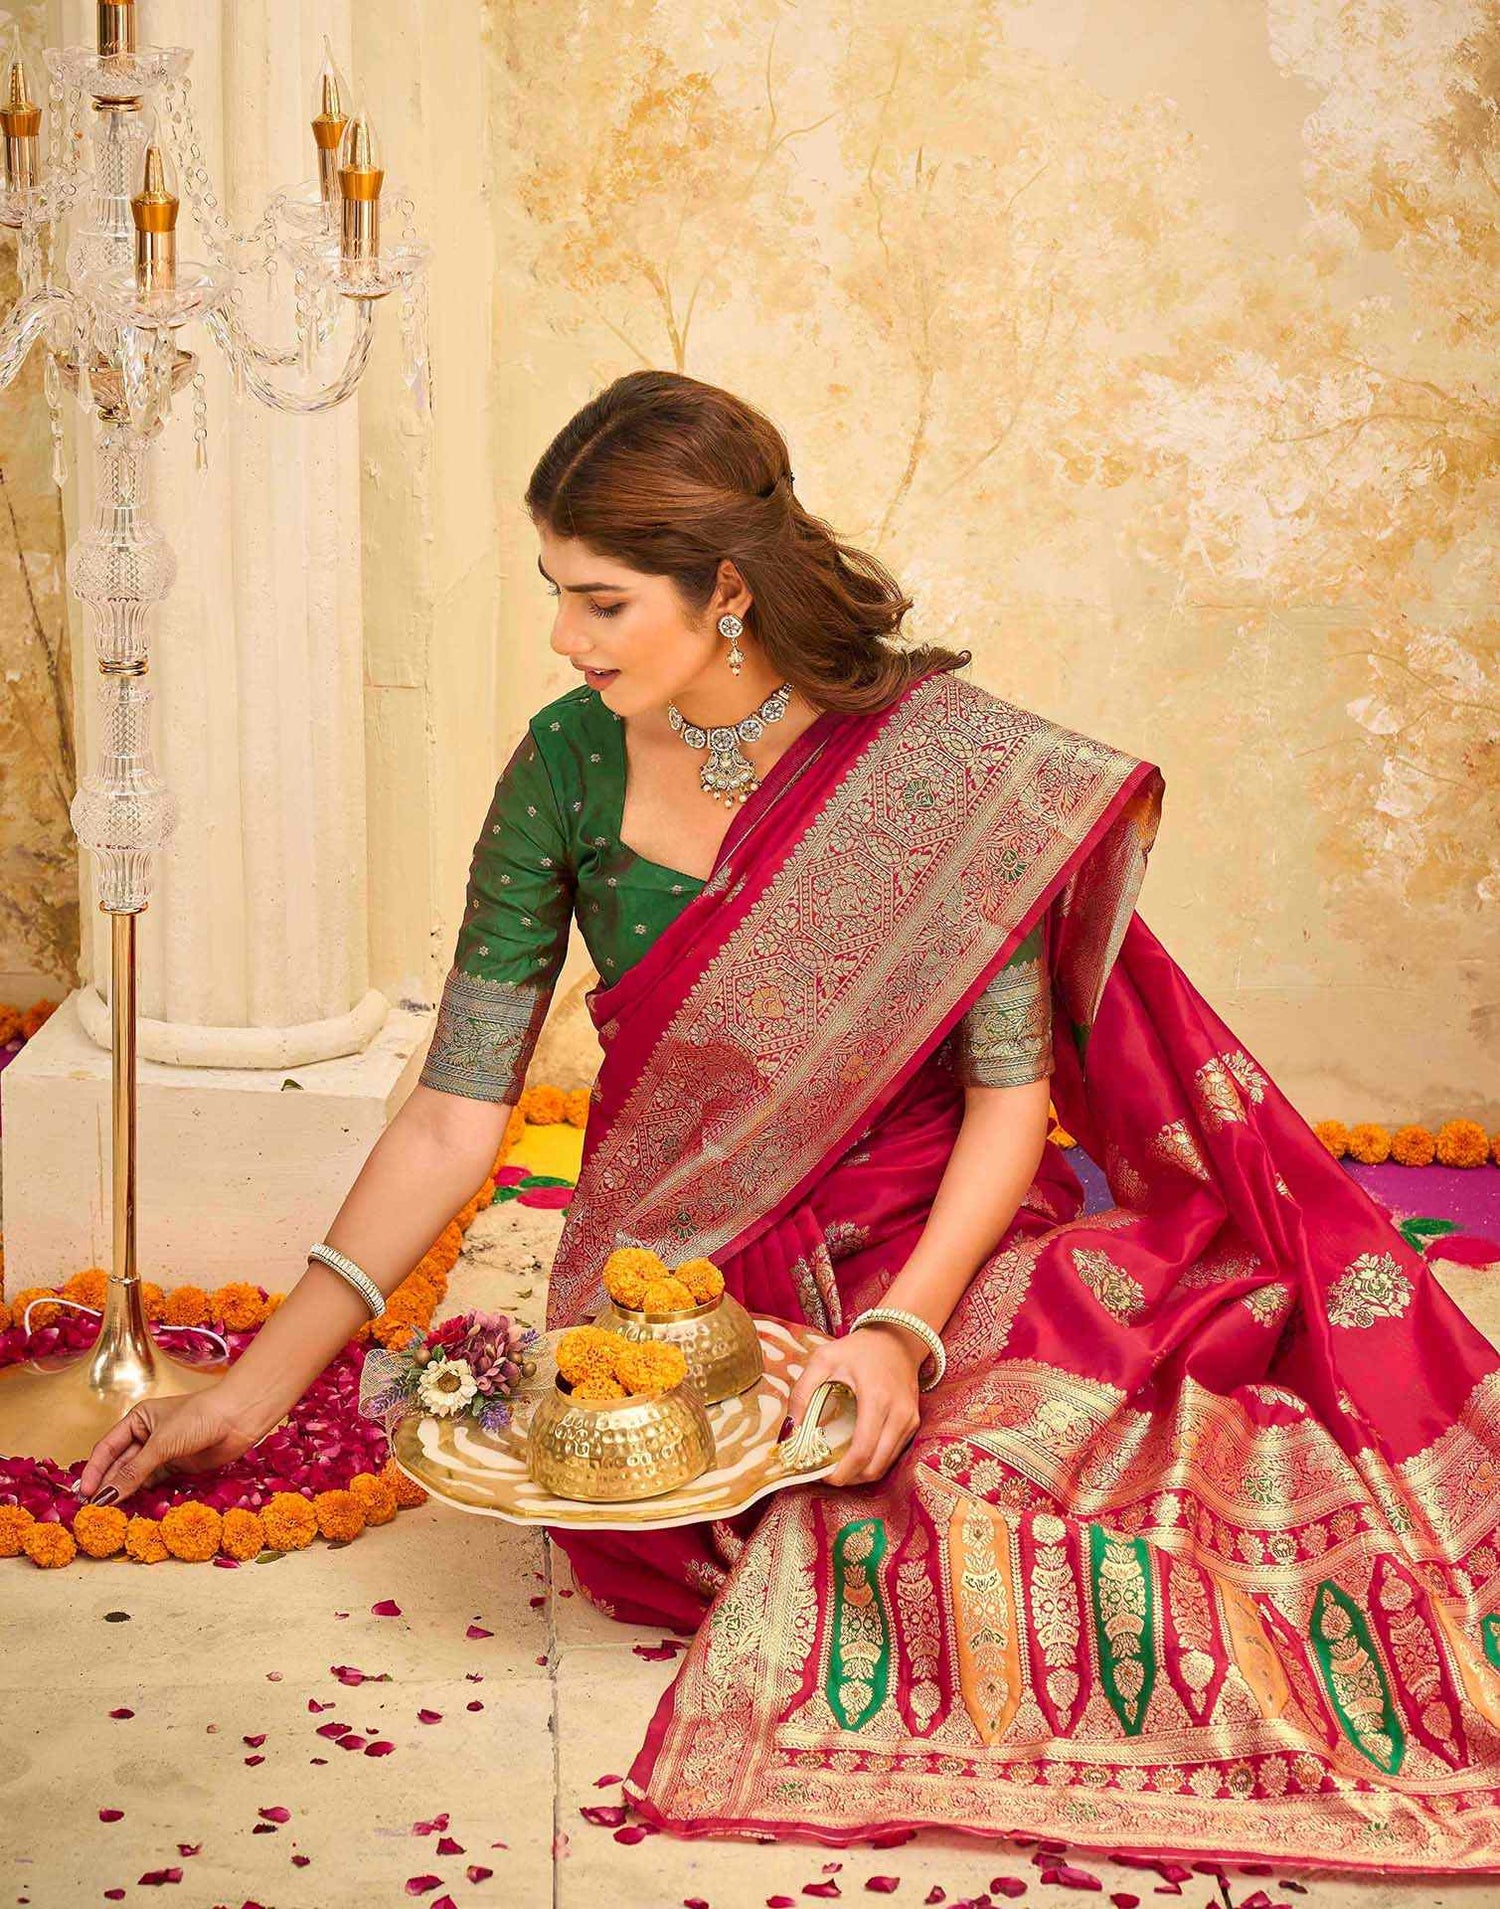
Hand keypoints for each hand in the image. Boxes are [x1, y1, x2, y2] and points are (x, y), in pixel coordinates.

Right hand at [74, 1386, 261, 1507]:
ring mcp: (162, 1452)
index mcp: (138, 1420)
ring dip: (123, 1493)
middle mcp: (147, 1435)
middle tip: (92, 1512)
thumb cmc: (200, 1418)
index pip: (107, 1448)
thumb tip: (106, 1497)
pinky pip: (154, 1483)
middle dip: (106, 1486)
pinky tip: (130, 1508)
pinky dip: (142, 1495)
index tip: (84, 1494)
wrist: (240, 1417)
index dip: (94, 1471)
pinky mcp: (178, 1466)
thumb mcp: (162, 1444)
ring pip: (135, 1476)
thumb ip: (134, 1472)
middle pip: (119, 1465)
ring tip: (107, 1515)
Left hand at [786, 1321, 923, 1487]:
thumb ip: (803, 1391)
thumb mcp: (824, 1359)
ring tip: (837, 1467)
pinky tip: (854, 1454)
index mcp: (876, 1399)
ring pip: (885, 1465)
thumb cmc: (858, 1349)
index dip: (842, 1472)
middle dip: (849, 1478)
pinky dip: (873, 1461)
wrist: (897, 1339)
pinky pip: (892, 1454)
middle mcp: (899, 1414)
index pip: (862, 1450)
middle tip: (826, 1474)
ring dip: (861, 1474)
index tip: (821, 1475)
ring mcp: (909, 1421)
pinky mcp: (913, 1424)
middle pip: (875, 1466)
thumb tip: (790, 1429)